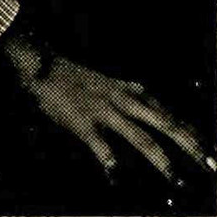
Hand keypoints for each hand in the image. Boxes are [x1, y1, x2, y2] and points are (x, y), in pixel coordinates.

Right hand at [1, 32, 215, 186]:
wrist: (43, 65)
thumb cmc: (75, 76)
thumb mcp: (108, 81)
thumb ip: (129, 91)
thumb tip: (148, 96)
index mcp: (127, 93)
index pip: (166, 114)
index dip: (189, 132)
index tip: (209, 151)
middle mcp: (121, 101)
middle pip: (162, 123)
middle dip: (187, 144)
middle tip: (210, 163)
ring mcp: (103, 112)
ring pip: (138, 136)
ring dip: (158, 158)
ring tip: (174, 178)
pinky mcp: (83, 123)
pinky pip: (101, 145)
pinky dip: (110, 161)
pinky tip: (116, 175)